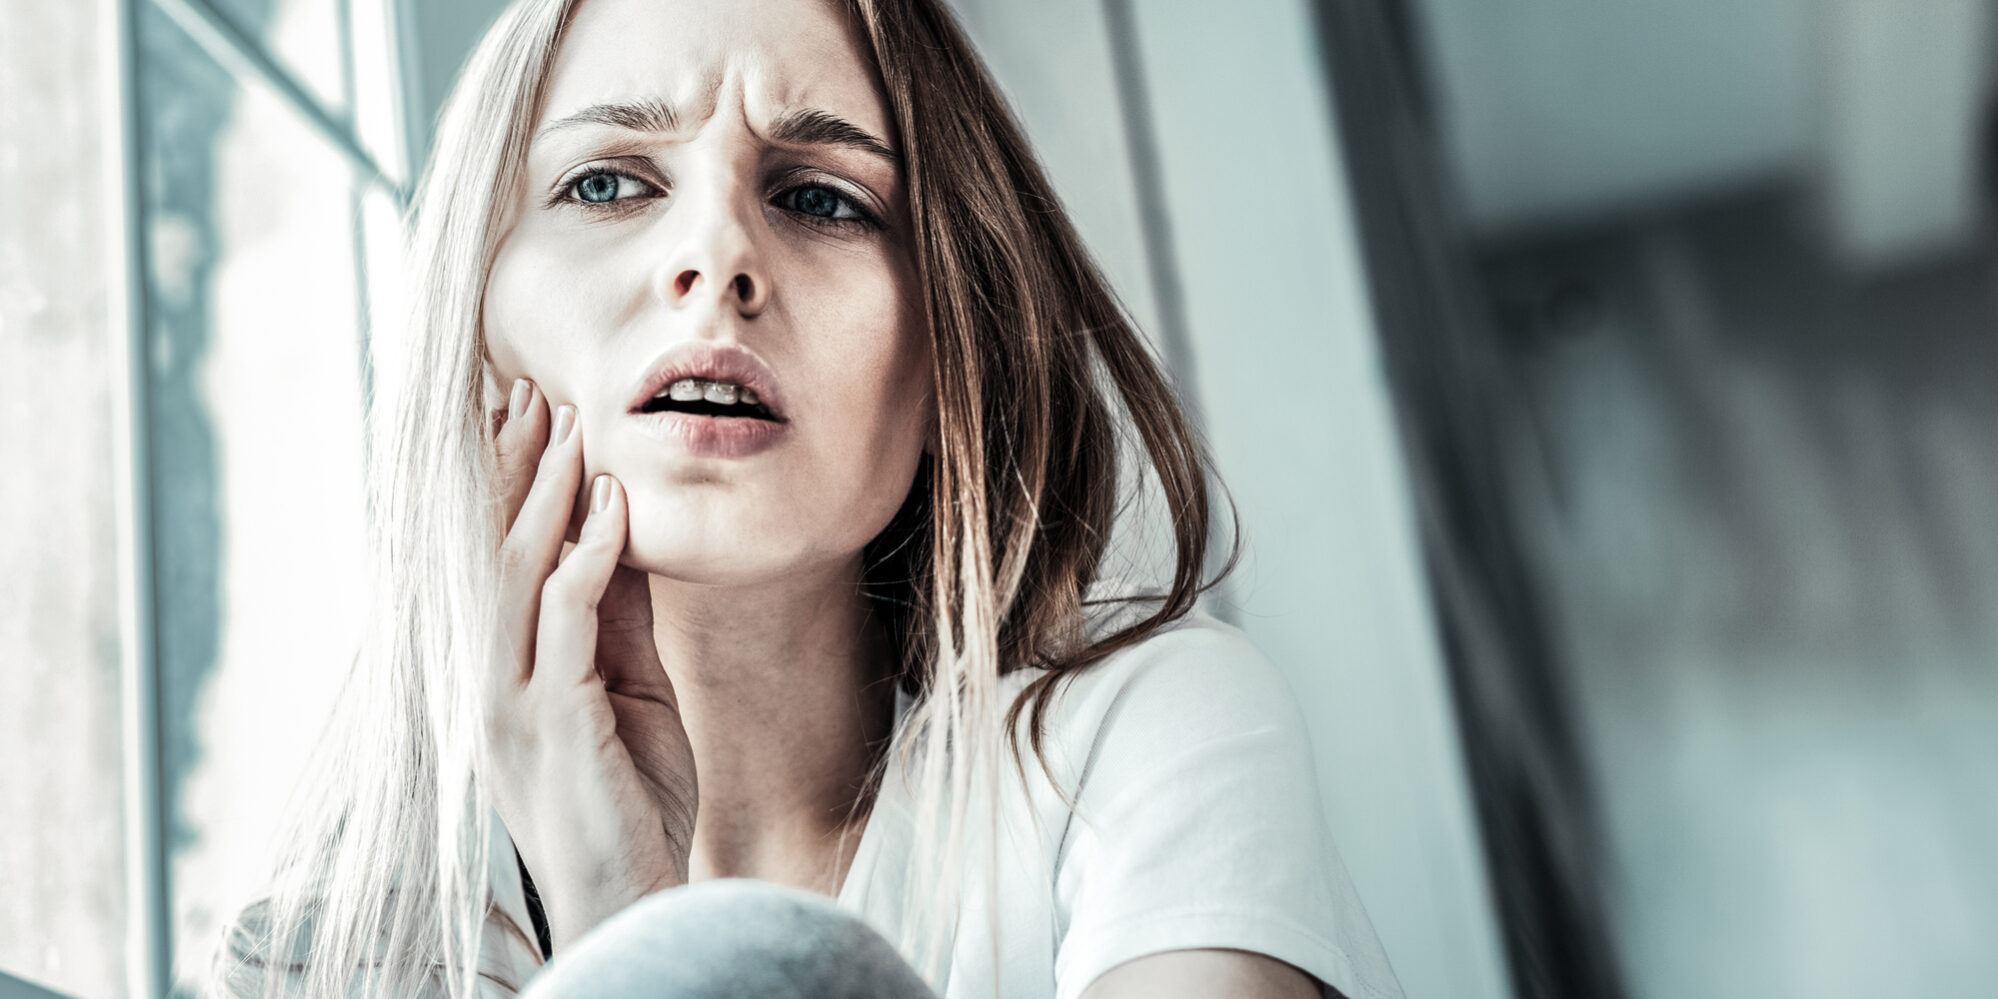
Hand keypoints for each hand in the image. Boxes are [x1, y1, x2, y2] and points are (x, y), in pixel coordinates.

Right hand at [481, 378, 698, 952]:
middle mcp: (491, 682)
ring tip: (567, 425)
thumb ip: (618, 620)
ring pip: (518, 574)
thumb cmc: (632, 805)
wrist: (632, 900)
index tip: (520, 414)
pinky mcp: (551, 722)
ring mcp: (512, 703)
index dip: (505, 486)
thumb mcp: (631, 692)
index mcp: (503, 676)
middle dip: (510, 469)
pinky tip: (609, 506)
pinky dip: (588, 556)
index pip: (497, 561)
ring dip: (545, 494)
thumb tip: (620, 534)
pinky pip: (566, 620)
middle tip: (526, 391)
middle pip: (493, 551)